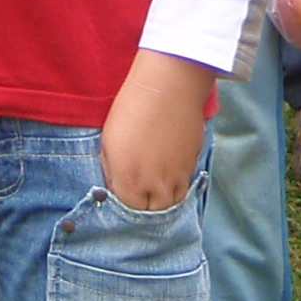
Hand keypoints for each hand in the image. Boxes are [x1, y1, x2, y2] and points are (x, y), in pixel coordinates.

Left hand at [100, 50, 210, 211]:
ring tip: (155, 193)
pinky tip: (169, 177)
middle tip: (139, 197)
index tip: (122, 197)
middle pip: (151, 214)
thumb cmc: (132, 108)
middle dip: (144, 209)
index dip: (124, 206)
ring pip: (172, 205)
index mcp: (129, 181)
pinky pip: (185, 188)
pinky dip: (177, 189)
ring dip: (162, 202)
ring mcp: (177, 177)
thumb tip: (116, 186)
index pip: (127, 212)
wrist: (169, 87)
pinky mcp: (192, 164)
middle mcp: (154, 186)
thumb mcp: (108, 141)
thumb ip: (112, 172)